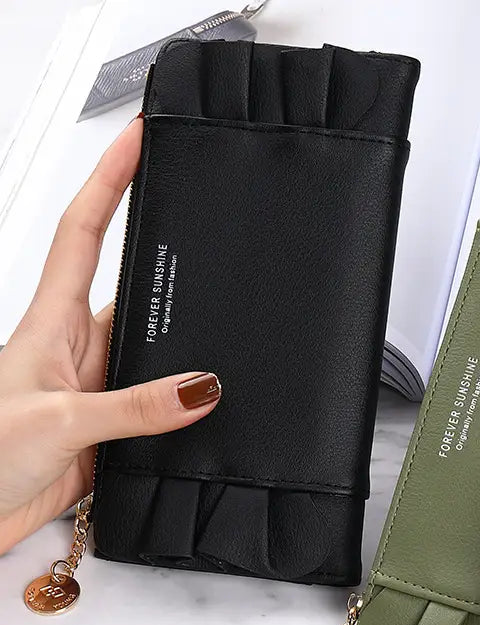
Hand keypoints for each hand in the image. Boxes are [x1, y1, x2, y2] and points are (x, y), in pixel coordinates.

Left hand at [0, 118, 220, 553]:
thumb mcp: (58, 420)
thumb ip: (133, 406)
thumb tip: (199, 387)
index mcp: (52, 322)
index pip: (84, 232)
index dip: (108, 181)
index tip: (136, 141)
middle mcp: (79, 347)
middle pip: (136, 289)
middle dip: (172, 263)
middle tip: (214, 233)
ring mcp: (100, 386)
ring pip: (157, 349)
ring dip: (186, 351)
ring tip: (224, 340)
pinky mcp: (114, 425)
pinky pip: (162, 402)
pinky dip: (187, 404)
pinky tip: (207, 408)